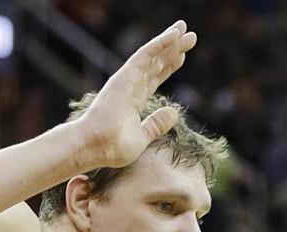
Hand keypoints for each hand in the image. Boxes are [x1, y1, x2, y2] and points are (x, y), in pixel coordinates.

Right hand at [80, 21, 197, 167]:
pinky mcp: (125, 76)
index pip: (155, 78)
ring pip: (152, 55)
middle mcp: (131, 86)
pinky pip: (145, 56)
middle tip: (190, 36)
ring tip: (185, 29)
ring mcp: (127, 79)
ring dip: (169, 41)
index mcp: (134, 100)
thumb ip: (157, 124)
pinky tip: (173, 36)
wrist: (96, 146)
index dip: (169, 66)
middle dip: (173, 49)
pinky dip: (159, 44)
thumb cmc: (113, 147)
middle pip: (156, 63)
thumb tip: (174, 112)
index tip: (183, 56)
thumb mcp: (142, 137)